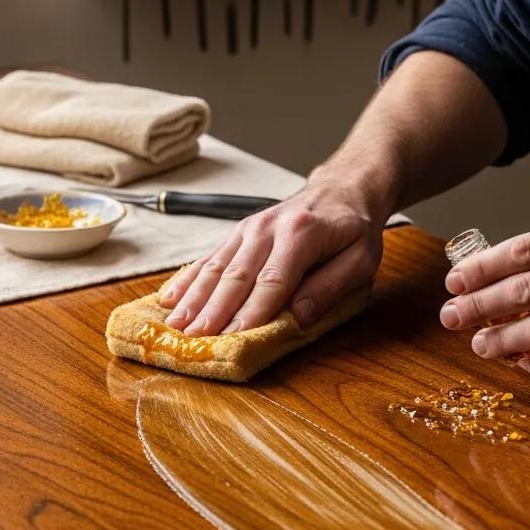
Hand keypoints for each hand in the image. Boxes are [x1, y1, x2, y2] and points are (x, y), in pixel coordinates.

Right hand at [159, 177, 386, 336]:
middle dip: (213, 310)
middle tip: (193, 339)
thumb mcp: (361, 259)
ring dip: (193, 298)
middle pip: (236, 275)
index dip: (251, 312)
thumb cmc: (352, 230)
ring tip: (174, 325)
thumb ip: (332, 286)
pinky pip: (208, 257)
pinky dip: (187, 280)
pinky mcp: (236, 233)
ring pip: (215, 267)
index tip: (233, 338)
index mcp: (301, 234)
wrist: (340, 189)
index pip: (273, 280)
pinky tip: (168, 299)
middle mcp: (267, 228)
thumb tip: (300, 317)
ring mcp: (247, 228)